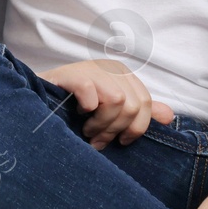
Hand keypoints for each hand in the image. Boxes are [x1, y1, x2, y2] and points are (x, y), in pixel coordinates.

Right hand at [37, 59, 173, 148]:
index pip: (145, 103)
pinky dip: (87, 108)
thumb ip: (140, 113)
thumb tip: (169, 116)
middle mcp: (110, 67)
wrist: (38, 98)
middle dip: (115, 130)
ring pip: (117, 101)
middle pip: (133, 105)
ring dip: (101, 124)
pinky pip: (91, 91)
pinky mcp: (71, 73)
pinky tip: (78, 113)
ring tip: (87, 130)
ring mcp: (90, 68)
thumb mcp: (111, 111)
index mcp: (123, 75)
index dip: (136, 128)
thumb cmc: (76, 109)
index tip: (120, 141)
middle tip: (97, 139)